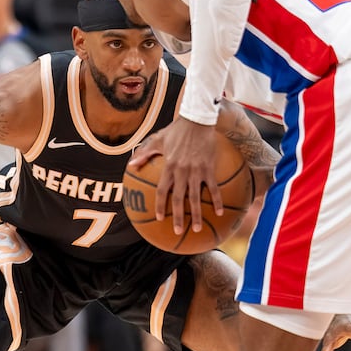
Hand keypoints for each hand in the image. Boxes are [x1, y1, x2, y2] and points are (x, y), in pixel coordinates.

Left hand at [128, 117, 222, 234]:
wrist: (197, 119)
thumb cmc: (176, 130)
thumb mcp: (157, 141)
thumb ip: (145, 154)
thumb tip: (131, 164)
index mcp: (168, 167)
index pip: (162, 191)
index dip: (160, 205)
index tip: (159, 218)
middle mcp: (181, 171)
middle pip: (179, 199)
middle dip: (178, 217)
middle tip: (178, 231)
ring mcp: (196, 171)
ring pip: (196, 197)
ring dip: (197, 214)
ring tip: (197, 229)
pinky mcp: (209, 168)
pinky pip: (213, 188)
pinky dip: (217, 200)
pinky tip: (219, 212)